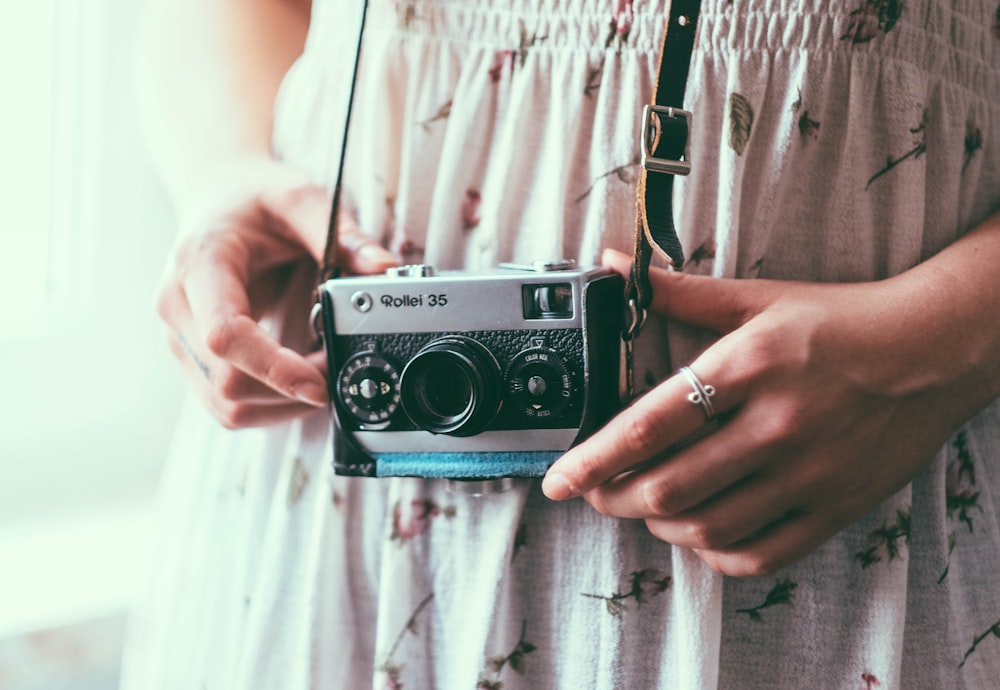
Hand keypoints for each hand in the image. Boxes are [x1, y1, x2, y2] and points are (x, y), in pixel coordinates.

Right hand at [156, 158, 396, 427]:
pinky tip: (298, 379)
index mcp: (199, 263)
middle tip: (336, 365)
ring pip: (227, 405)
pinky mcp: (193, 358)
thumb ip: (342, 234)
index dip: (273, 369)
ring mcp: (180, 337)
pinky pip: (228, 404)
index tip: (319, 383)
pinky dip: (269, 405)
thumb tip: (383, 269)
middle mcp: (178, 306)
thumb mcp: (300, 198)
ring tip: (321, 373)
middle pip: (228, 382)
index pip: (225, 335)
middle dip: (291, 389)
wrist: (215, 194)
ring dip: (282, 405)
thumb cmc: (253, 196)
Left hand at [542, 248, 984, 575]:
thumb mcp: (759, 297)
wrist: (937, 349)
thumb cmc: (842, 319)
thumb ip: (681, 291)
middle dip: (613, 496)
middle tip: (594, 489)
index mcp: (749, 366)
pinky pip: (760, 554)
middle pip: (669, 486)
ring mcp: (809, 473)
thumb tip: (616, 268)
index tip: (556, 478)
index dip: (593, 457)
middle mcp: (777, 424)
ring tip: (644, 503)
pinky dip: (715, 552)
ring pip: (708, 527)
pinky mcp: (835, 507)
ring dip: (658, 522)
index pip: (650, 423)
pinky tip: (701, 530)